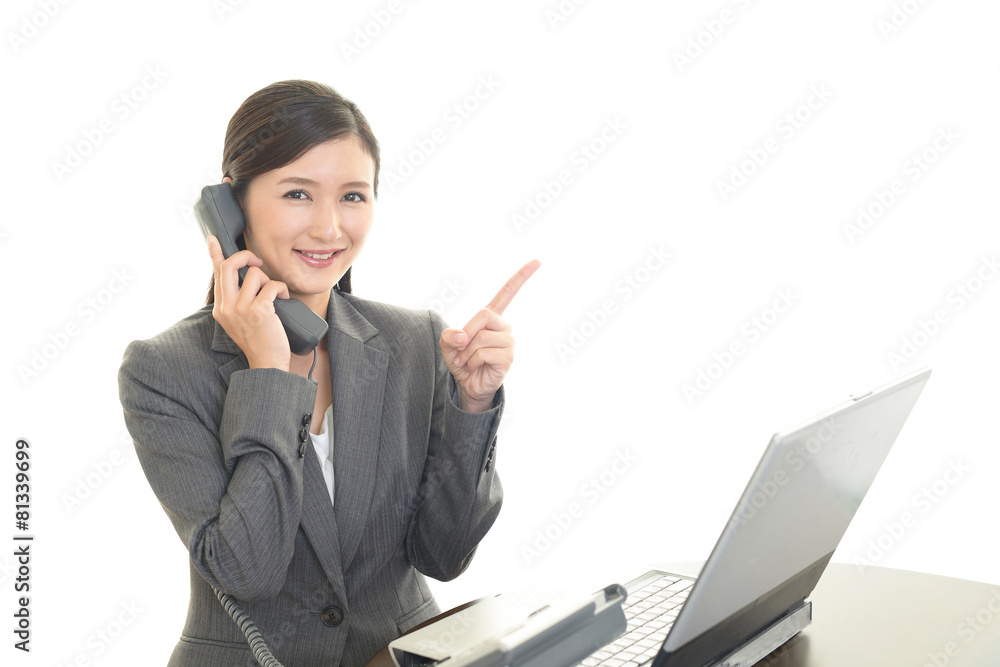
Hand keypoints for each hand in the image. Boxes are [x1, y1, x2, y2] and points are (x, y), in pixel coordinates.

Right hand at [207, 235, 292, 370]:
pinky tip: (283, 300)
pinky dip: (281, 289)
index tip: (213, 240)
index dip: (215, 254)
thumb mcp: (240, 320)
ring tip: (274, 295)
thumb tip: (246, 277)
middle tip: (257, 262)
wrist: (267, 363)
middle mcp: (227, 307)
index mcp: (221, 309)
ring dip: (269, 280)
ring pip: (255, 274)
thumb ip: (237, 300)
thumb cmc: (259, 341)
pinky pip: (272, 286)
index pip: (216, 275)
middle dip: (246, 256)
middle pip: (229, 266)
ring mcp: (241, 309)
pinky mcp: (259, 311)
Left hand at [439, 260, 540, 412]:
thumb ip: (448, 336)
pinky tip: (476, 367)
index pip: (508, 292)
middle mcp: (503, 327)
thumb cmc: (461, 361)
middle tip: (459, 349)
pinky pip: (485, 352)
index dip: (521, 276)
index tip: (537, 261)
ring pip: (483, 337)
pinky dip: (473, 361)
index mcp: (492, 317)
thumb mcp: (448, 345)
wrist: (468, 385)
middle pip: (485, 314)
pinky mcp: (508, 357)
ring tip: (466, 361)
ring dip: (467, 351)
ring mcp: (508, 342)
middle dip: (467, 332)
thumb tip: (461, 337)